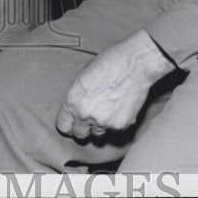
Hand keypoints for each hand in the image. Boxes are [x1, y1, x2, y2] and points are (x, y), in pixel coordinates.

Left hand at [56, 30, 175, 140]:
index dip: (69, 125)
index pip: (63, 126)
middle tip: (91, 118)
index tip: (74, 123)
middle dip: (83, 128)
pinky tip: (120, 107)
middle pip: (79, 134)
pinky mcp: (120, 126)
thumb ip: (77, 97)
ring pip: (97, 134)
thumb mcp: (83, 77)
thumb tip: (76, 109)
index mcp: (72, 100)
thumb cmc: (108, 64)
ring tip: (108, 108)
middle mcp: (84, 114)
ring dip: (100, 126)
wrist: (134, 64)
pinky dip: (116, 123)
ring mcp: (102, 122)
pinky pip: (114, 130)